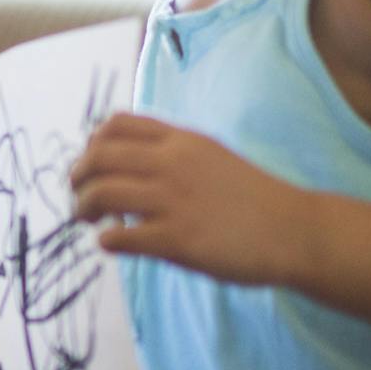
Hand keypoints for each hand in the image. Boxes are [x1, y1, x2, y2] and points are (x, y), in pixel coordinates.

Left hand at [71, 112, 313, 285]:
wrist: (293, 230)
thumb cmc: (251, 197)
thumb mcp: (210, 156)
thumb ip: (171, 154)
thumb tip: (127, 163)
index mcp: (180, 141)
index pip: (115, 125)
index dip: (91, 145)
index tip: (91, 164)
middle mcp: (172, 164)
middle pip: (98, 157)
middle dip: (77, 177)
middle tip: (78, 196)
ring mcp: (173, 201)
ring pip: (101, 193)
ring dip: (83, 207)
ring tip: (87, 220)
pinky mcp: (176, 239)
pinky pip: (121, 236)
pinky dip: (106, 240)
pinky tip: (111, 243)